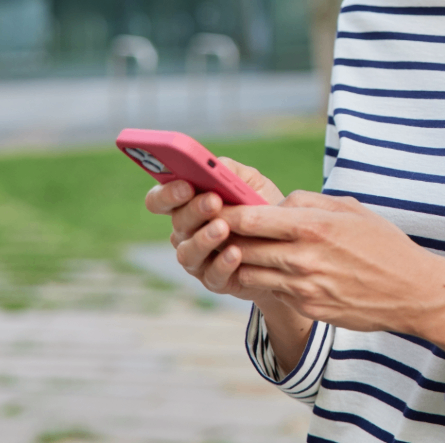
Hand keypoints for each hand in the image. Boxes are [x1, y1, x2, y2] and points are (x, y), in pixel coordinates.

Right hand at [144, 157, 287, 306]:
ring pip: (187, 252)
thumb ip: (229, 170)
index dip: (167, 193)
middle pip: (177, 222)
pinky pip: (212, 275)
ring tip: (223, 228)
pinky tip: (236, 252)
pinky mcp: (214, 280)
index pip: (159, 199)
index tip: (186, 186)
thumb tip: (212, 165)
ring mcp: (197, 258)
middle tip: (214, 201)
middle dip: (194, 210)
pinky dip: (223, 264)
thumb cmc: (261, 207)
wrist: (285, 243)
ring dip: (204, 239)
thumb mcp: (249, 182)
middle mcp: (185, 232)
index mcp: (186, 205)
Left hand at [218, 191, 444, 353]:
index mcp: (313, 226)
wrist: (412, 291)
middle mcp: (303, 258)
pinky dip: (266, 280)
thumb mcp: (351, 209)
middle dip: (226, 237)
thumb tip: (276, 204)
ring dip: (240, 262)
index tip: (216, 206)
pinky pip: (273, 291)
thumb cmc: (384, 244)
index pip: (250, 219)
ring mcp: (303, 287)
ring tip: (238, 250)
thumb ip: (308, 202)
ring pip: (250, 273)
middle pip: (242, 247)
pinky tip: (269, 271)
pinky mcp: (308, 308)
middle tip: (215, 228)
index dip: (226, 213)